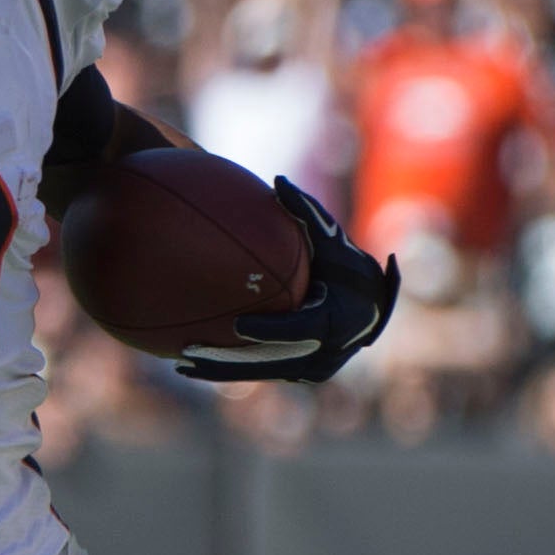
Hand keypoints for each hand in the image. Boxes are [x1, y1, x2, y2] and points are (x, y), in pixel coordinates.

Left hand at [176, 179, 398, 386]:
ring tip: (181, 364)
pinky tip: (188, 366)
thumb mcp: (333, 241)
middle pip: (270, 361)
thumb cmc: (348, 267)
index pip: (300, 329)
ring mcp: (312, 367)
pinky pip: (260, 372)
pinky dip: (228, 370)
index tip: (240, 326)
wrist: (372, 306)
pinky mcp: (298, 373)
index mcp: (336, 318)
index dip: (271, 330)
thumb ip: (307, 214)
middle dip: (230, 360)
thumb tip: (277, 181)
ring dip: (221, 371)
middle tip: (191, 351)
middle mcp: (325, 351)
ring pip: (260, 372)